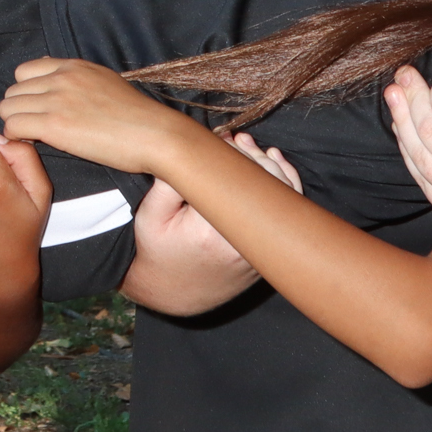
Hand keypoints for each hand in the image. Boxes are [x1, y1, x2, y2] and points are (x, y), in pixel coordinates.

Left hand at [0, 57, 194, 175]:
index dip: (26, 93)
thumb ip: (77, 78)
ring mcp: (56, 99)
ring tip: (34, 138)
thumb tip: (52, 73)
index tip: (37, 110)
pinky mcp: (54, 124)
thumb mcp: (104, 81)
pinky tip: (35, 146)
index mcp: (73, 66)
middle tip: (34, 129)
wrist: (153, 134)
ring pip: (7, 108)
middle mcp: (61, 77)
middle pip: (12, 90)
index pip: (24, 71)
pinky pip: (13, 127)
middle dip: (18, 111)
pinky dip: (17, 139)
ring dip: (16, 125)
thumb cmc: (135, 115)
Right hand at [123, 137, 303, 314]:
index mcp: (214, 233)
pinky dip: (280, 189)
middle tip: (237, 140)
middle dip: (255, 155)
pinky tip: (269, 167)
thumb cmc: (156, 250)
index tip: (223, 139)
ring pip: (281, 199)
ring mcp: (259, 253)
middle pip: (267, 185)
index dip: (237, 152)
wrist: (170, 292)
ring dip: (270, 168)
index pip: (241, 178)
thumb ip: (168, 183)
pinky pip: (281, 218)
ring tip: (248, 148)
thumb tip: (194, 150)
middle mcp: (244, 245)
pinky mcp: (264, 255)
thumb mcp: (150, 215)